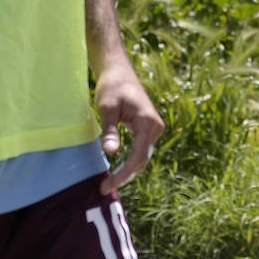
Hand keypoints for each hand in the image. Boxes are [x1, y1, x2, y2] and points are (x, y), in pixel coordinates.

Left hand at [94, 64, 164, 194]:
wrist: (118, 70)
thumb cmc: (112, 85)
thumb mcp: (107, 107)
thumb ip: (110, 130)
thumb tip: (111, 153)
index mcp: (148, 122)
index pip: (138, 157)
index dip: (124, 174)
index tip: (107, 185)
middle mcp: (155, 127)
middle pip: (143, 160)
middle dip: (125, 176)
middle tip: (103, 187)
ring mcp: (153, 128)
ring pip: (142, 157)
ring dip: (128, 171)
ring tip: (108, 182)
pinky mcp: (147, 128)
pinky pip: (141, 150)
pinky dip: (129, 162)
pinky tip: (117, 170)